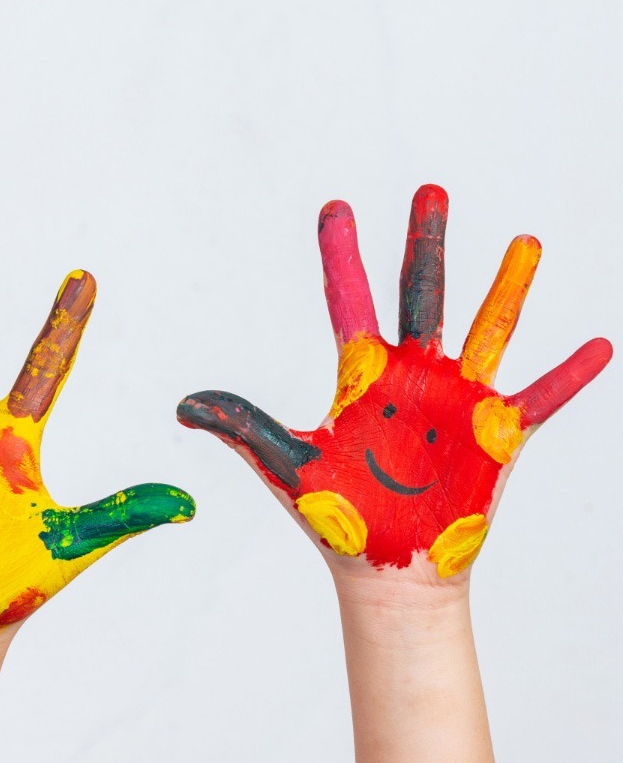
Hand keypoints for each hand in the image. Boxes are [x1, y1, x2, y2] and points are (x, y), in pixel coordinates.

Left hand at [178, 185, 610, 580]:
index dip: (340, 255)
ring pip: (487, 329)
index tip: (335, 207)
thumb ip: (243, 426)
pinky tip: (598, 345)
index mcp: (362, 378)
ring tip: (523, 241)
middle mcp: (413, 377)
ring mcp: (459, 402)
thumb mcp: (287, 465)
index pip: (348, 302)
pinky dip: (568, 376)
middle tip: (429, 191)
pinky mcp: (497, 437)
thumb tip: (182, 404)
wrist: (387, 571)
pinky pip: (541, 398)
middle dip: (425, 244)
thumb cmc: (339, 519)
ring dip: (506, 287)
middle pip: (421, 295)